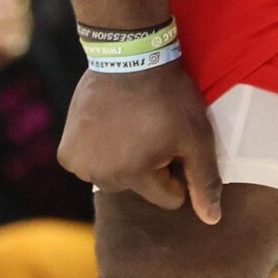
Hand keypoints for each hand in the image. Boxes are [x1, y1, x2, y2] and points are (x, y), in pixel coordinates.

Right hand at [59, 58, 222, 223]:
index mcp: (135, 175)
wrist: (128, 56)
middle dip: (147, 165)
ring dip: (121, 159)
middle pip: (138, 187)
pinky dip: (97, 151)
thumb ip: (204, 180)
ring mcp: (80, 163)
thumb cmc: (168, 96)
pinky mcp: (66, 151)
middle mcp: (102, 175)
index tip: (173, 143)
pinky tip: (106, 126)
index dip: (176, 171)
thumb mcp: (196, 136)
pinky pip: (89, 165)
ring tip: (128, 125)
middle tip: (149, 129)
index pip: (168, 197)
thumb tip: (211, 221)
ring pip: (112, 177)